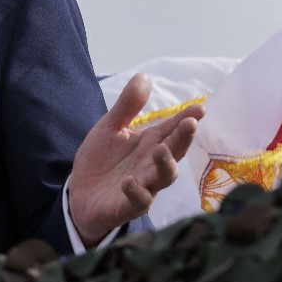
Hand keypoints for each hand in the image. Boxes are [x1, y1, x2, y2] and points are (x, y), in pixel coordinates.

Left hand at [67, 72, 205, 244]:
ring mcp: (144, 186)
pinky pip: (138, 201)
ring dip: (165, 164)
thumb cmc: (101, 160)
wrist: (80, 194)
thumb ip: (127, 106)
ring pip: (163, 177)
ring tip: (160, 149)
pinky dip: (136, 192)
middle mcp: (152, 165)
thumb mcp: (110, 128)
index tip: (200, 108)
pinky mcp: (128, 205)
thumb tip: (144, 76)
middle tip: (190, 124)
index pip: (173, 129)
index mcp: (150, 144)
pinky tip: (129, 182)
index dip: (187, 118)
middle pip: (174, 150)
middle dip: (183, 138)